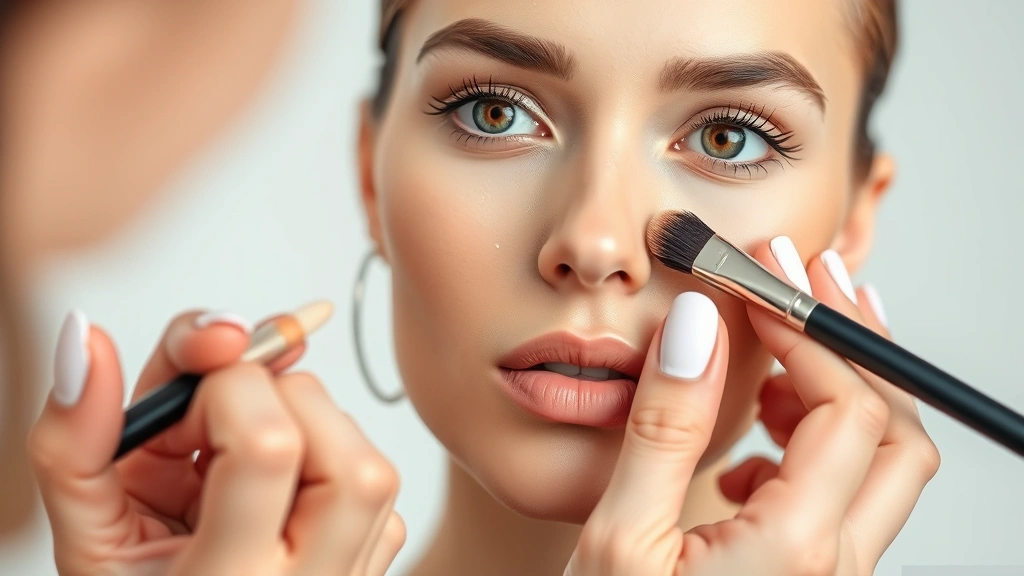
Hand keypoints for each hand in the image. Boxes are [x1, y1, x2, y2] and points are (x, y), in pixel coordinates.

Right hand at [29, 309, 404, 575]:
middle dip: (279, 402)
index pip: (269, 447)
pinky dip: (324, 458)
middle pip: (347, 456)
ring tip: (237, 461)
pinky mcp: (375, 561)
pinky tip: (272, 488)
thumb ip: (73, 442)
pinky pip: (374, 485)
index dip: (227, 390)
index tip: (182, 404)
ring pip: (372, 463)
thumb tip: (86, 337)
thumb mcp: (83, 539)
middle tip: (213, 428)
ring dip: (303, 426)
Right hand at [565, 238, 939, 575]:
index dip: (807, 326)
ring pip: (879, 463)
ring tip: (776, 348)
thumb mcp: (620, 539)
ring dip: (839, 389)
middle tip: (801, 281)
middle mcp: (835, 566)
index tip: (754, 275)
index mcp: (795, 549)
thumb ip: (666, 430)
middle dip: (852, 343)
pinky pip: (845, 498)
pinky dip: (812, 441)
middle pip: (895, 431)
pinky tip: (754, 440)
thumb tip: (700, 325)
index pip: (845, 404)